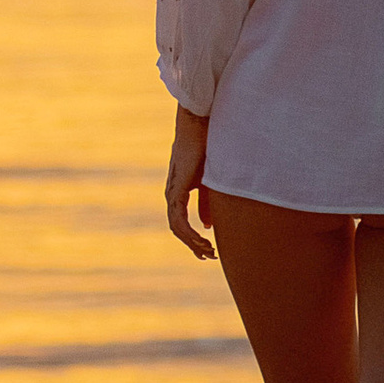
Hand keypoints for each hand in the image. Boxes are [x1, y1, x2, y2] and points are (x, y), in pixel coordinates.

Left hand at [165, 105, 215, 260]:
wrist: (199, 124)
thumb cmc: (207, 146)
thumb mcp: (211, 181)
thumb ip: (207, 203)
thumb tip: (207, 226)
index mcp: (179, 191)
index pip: (182, 222)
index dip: (195, 239)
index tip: (209, 251)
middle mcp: (172, 194)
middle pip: (178, 229)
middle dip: (194, 246)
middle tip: (209, 257)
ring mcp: (172, 192)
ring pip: (177, 227)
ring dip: (193, 242)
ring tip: (208, 252)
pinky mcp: (176, 189)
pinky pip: (179, 219)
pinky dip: (190, 232)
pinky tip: (202, 239)